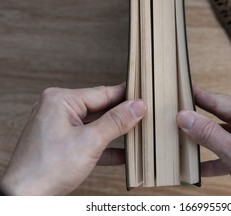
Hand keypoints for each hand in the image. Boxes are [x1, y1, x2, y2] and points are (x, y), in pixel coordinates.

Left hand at [0, 84, 145, 194]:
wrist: (23, 198)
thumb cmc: (46, 169)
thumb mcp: (90, 142)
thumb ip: (116, 122)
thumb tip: (137, 106)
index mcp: (61, 100)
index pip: (102, 93)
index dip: (126, 96)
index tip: (144, 96)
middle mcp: (58, 108)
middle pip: (100, 109)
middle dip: (122, 116)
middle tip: (144, 116)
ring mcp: (59, 126)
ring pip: (95, 124)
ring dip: (115, 132)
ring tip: (137, 132)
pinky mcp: (61, 142)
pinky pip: (87, 138)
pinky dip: (104, 146)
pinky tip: (122, 154)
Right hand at [177, 87, 230, 194]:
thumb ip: (209, 134)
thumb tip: (185, 117)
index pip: (221, 101)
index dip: (199, 97)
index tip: (183, 90)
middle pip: (221, 116)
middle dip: (199, 118)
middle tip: (178, 113)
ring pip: (224, 133)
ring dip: (206, 140)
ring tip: (183, 138)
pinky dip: (217, 156)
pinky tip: (200, 165)